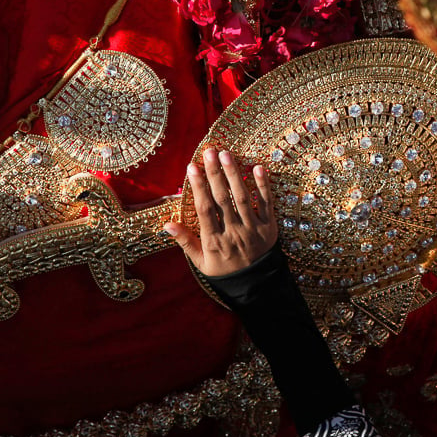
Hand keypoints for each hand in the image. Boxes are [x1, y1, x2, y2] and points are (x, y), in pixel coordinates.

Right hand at [164, 148, 277, 276]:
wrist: (256, 285)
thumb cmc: (224, 270)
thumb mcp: (201, 262)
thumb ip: (185, 241)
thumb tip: (167, 225)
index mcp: (214, 241)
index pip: (205, 210)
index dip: (199, 188)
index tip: (192, 167)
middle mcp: (233, 232)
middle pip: (223, 199)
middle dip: (215, 174)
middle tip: (209, 151)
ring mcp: (253, 229)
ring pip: (243, 198)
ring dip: (234, 174)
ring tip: (226, 154)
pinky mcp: (269, 227)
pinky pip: (267, 204)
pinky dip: (263, 186)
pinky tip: (257, 168)